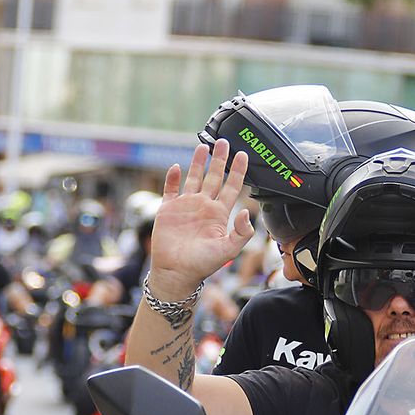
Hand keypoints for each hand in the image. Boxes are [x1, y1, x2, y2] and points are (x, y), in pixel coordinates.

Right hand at [149, 140, 254, 297]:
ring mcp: (186, 206)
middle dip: (219, 159)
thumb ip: (241, 232)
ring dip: (198, 163)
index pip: (232, 187)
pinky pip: (170, 190)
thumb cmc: (202, 265)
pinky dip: (172, 178)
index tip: (243, 154)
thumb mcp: (228, 250)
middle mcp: (204, 206)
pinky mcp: (168, 210)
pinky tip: (176, 166)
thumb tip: (246, 212)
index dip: (238, 171)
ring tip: (203, 146)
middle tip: (224, 141)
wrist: (176, 273)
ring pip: (193, 178)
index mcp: (220, 214)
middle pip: (214, 177)